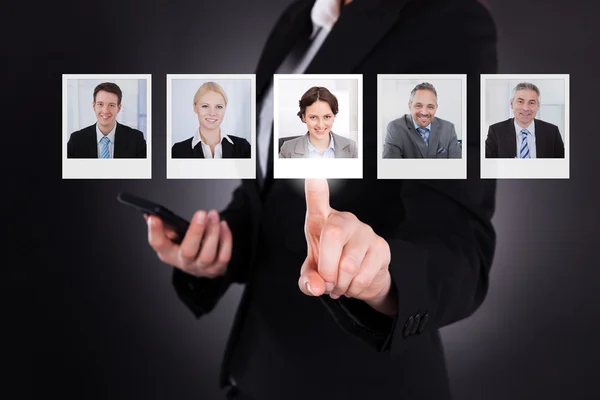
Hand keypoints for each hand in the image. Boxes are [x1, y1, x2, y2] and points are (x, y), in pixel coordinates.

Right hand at [146, 210, 231, 277]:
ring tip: (214, 215)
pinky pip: (224, 255)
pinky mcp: (217, 269)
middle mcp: (184, 263)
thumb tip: (151, 216)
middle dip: (196, 231)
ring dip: (213, 232)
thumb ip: (165, 227)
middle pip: (187, 252)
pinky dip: (225, 238)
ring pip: (208, 254)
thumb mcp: (173, 238)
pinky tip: (223, 225)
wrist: (203, 265)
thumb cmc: (186, 246)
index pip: (158, 244)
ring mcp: (201, 268)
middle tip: (201, 213)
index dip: (155, 231)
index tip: (154, 217)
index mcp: (168, 253)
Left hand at [298, 179, 397, 315]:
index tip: (312, 169)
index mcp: (322, 220)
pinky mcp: (381, 247)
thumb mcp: (313, 274)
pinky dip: (354, 289)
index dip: (315, 186)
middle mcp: (344, 220)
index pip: (317, 199)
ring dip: (340, 284)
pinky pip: (362, 275)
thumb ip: (307, 280)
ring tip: (340, 285)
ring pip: (348, 263)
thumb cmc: (331, 266)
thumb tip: (316, 286)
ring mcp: (365, 231)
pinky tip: (353, 284)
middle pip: (332, 235)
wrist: (362, 278)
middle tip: (327, 282)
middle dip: (326, 268)